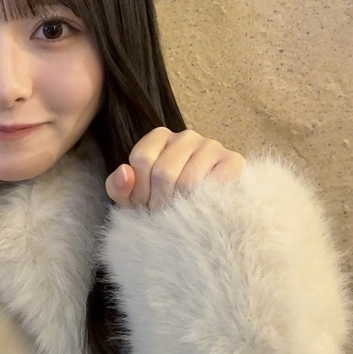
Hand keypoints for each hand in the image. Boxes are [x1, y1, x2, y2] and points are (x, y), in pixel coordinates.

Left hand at [105, 128, 245, 210]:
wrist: (204, 213)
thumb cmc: (164, 200)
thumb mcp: (134, 196)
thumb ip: (119, 186)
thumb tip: (125, 173)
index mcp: (160, 137)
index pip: (142, 159)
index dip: (140, 190)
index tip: (144, 206)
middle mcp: (186, 136)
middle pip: (164, 171)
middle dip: (159, 201)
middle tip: (163, 216)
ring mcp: (212, 147)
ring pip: (188, 181)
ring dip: (181, 207)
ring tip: (180, 217)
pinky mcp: (234, 162)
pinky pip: (215, 183)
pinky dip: (206, 202)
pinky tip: (202, 209)